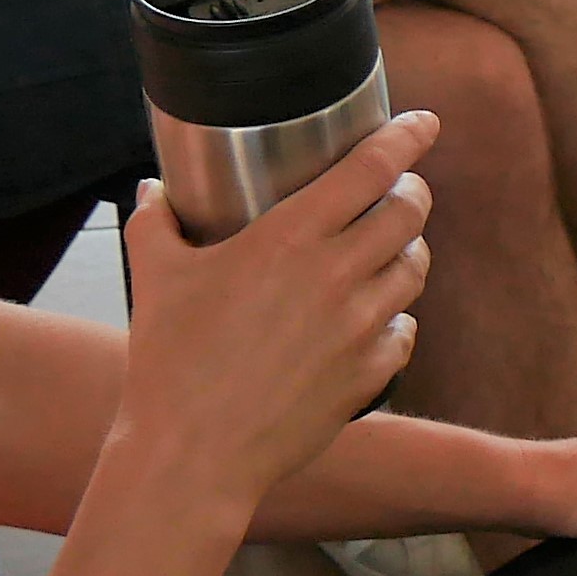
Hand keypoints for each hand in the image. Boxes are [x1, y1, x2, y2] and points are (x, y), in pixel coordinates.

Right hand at [113, 114, 437, 515]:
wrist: (193, 452)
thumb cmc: (169, 362)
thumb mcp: (154, 278)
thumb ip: (155, 222)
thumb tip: (152, 190)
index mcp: (291, 236)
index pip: (372, 167)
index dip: (407, 137)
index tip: (424, 123)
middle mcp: (338, 274)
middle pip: (410, 210)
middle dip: (412, 191)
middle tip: (399, 189)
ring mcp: (360, 326)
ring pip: (415, 268)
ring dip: (408, 250)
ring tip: (388, 249)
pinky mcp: (369, 374)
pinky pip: (405, 331)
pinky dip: (397, 319)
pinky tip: (377, 319)